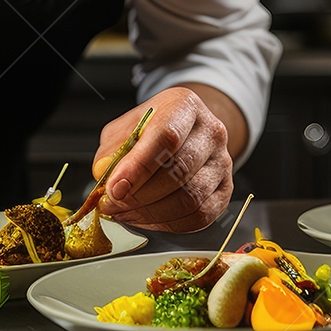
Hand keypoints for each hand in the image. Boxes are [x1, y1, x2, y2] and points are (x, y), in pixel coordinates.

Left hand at [93, 87, 232, 232]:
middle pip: (179, 171)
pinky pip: (199, 217)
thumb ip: (113, 148)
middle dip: (139, 195)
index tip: (114, 188)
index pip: (167, 137)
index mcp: (185, 106)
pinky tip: (146, 218)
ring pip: (189, 199)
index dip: (138, 167)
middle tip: (111, 204)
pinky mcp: (225, 190)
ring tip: (124, 212)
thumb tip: (105, 173)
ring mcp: (222, 162)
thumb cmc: (153, 129)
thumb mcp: (127, 127)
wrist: (187, 133)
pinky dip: (167, 224)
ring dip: (150, 213)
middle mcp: (211, 132)